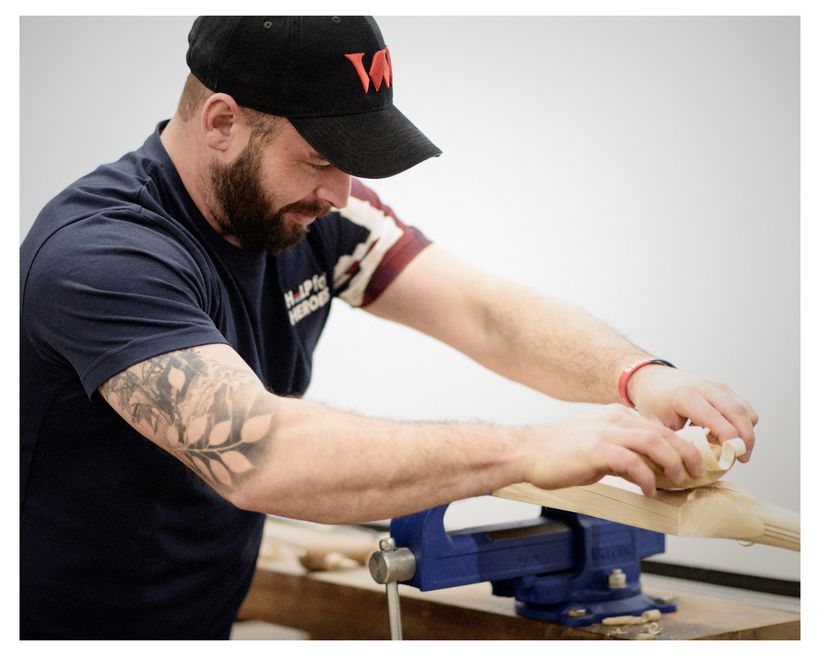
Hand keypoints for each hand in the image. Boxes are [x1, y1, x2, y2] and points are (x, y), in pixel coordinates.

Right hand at [523, 404, 706, 496]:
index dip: (680, 445)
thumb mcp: (598, 449)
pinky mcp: (596, 450)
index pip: (658, 427)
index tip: (692, 463)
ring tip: (678, 480)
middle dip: (686, 454)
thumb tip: (647, 474)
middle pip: (663, 433)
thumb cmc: (558, 453)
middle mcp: (615, 420)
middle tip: (696, 472)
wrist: (527, 452)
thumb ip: (624, 457)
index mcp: (616, 416)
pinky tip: (648, 490)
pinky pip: (632, 462)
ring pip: (654, 443)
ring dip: (672, 463)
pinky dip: (646, 478)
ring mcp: (606, 433)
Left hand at [627, 366, 757, 461]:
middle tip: (743, 458)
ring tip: (736, 449)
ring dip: (747, 431)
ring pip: (744, 409)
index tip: (733, 458)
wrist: (653, 378)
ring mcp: (717, 385)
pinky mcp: (724, 387)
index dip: (729, 440)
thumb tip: (690, 465)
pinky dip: (743, 422)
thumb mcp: (656, 425)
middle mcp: (705, 387)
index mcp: (685, 396)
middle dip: (746, 438)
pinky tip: (730, 435)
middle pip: (738, 412)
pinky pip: (743, 406)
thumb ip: (674, 442)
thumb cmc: (653, 403)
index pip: (716, 419)